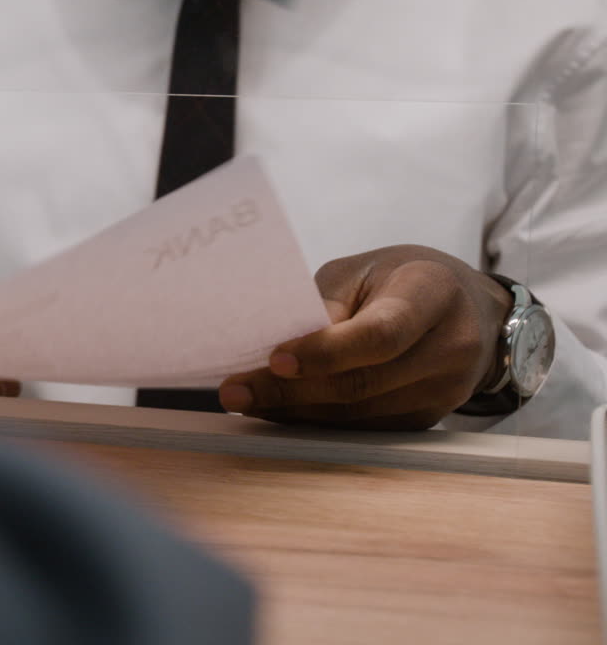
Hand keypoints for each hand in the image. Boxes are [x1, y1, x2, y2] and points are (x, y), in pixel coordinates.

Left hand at [217, 245, 512, 429]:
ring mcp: (445, 390)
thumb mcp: (361, 270)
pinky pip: (364, 429)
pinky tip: (280, 412)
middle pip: (364, 383)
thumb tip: (283, 344)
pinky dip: (317, 423)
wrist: (463, 307)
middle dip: (292, 391)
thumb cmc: (398, 280)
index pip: (380, 334)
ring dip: (296, 412)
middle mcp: (449, 346)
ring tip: (247, 402)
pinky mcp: (428, 419)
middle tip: (236, 391)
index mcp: (432, 293)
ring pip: (360, 414)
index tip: (275, 360)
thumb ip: (325, 303)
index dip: (325, 353)